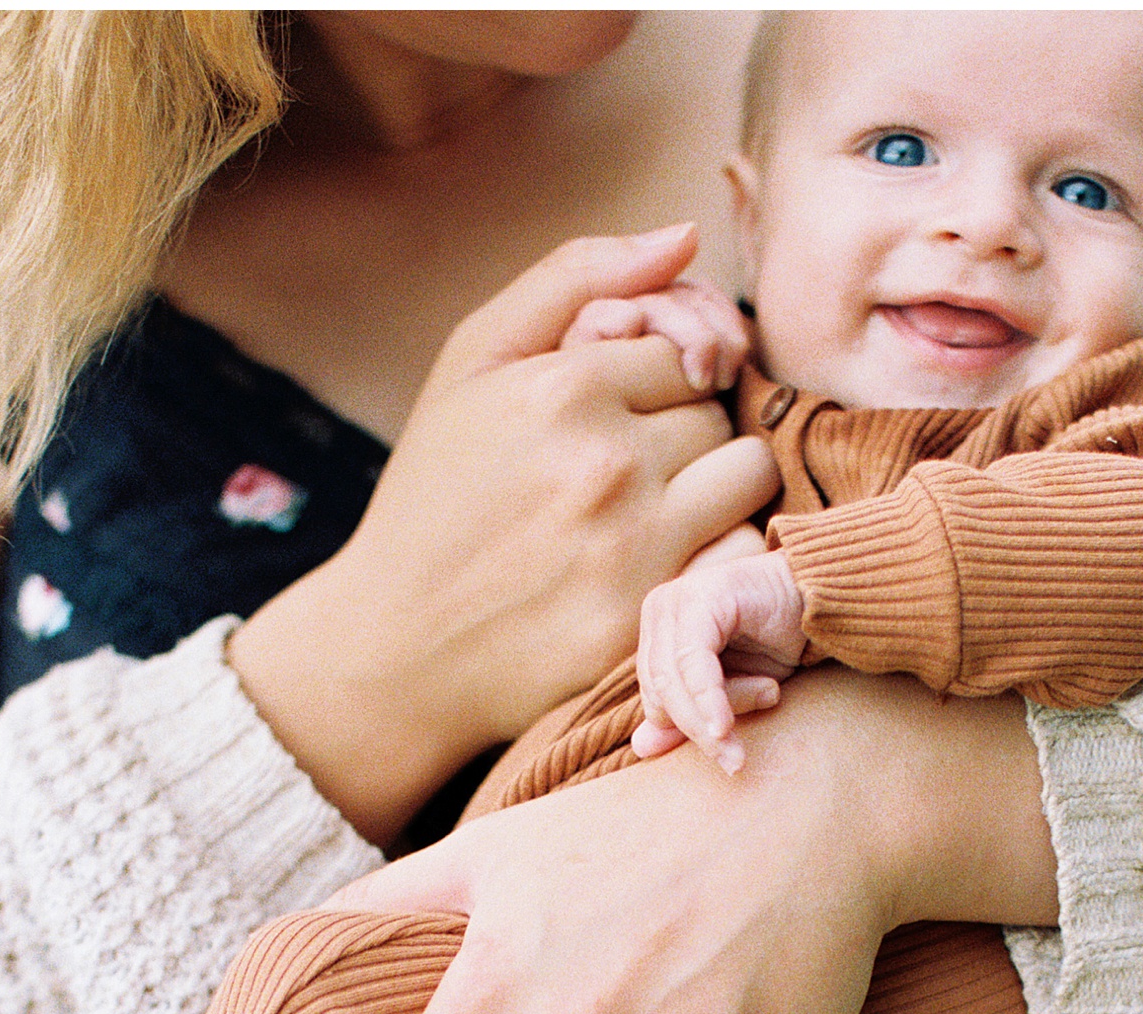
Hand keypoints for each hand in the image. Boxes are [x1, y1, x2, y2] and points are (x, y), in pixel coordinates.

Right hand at [227, 226, 780, 844]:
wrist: (395, 648)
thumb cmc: (434, 497)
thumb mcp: (471, 364)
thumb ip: (573, 279)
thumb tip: (687, 236)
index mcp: (561, 387)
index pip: (682, 347)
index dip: (657, 380)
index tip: (616, 418)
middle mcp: (605, 464)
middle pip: (718, 414)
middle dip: (684, 436)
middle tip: (626, 476)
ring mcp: (631, 550)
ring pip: (747, 478)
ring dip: (716, 492)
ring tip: (656, 516)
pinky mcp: (646, 625)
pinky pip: (740, 559)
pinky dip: (721, 558)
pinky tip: (671, 567)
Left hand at [631, 548, 806, 772]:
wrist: (821, 601)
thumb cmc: (776, 644)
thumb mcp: (730, 692)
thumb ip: (688, 718)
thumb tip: (640, 749)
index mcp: (658, 632)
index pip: (655, 697)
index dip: (686, 730)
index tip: (724, 753)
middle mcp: (660, 611)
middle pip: (660, 691)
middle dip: (696, 732)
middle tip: (732, 761)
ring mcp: (676, 601)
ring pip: (675, 682)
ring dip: (710, 720)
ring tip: (742, 742)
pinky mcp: (700, 599)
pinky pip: (694, 664)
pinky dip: (710, 701)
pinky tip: (723, 729)